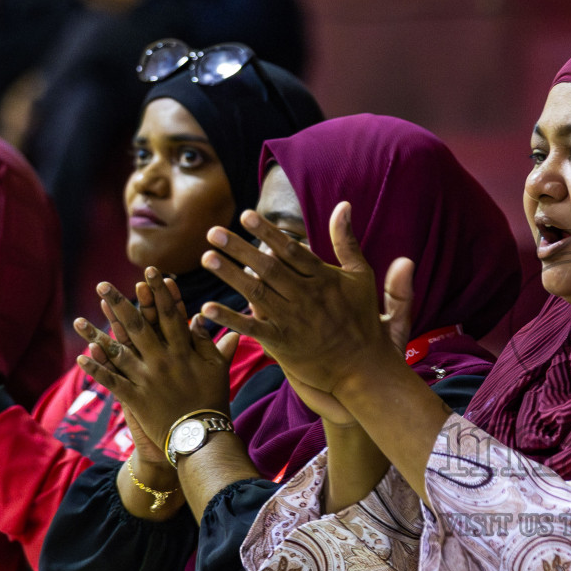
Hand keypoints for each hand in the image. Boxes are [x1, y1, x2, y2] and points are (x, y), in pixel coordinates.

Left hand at [73, 268, 237, 454]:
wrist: (201, 437)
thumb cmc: (213, 401)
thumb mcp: (218, 368)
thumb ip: (210, 342)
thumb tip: (202, 316)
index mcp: (184, 351)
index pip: (170, 315)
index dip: (160, 292)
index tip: (150, 272)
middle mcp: (163, 360)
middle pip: (138, 326)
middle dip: (119, 304)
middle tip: (103, 285)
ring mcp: (147, 379)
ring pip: (118, 351)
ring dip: (96, 335)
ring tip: (79, 320)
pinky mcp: (135, 398)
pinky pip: (111, 381)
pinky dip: (96, 369)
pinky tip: (81, 356)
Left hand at [199, 205, 408, 400]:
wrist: (364, 366)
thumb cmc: (361, 318)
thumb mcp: (360, 276)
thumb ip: (346, 241)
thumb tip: (343, 205)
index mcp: (324, 278)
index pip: (291, 250)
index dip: (268, 233)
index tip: (246, 215)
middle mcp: (307, 297)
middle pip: (268, 268)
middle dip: (239, 249)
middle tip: (213, 232)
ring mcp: (294, 321)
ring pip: (257, 293)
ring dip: (230, 276)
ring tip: (207, 258)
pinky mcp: (284, 343)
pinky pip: (253, 329)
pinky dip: (230, 319)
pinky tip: (207, 309)